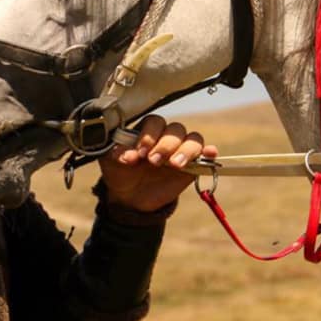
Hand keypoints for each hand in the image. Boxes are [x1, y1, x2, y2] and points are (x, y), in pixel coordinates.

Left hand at [98, 114, 216, 212]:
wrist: (131, 198)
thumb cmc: (121, 173)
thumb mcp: (111, 163)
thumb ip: (116, 154)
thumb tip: (126, 155)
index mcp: (147, 131)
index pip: (154, 122)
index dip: (149, 135)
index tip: (140, 152)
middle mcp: (166, 137)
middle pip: (175, 129)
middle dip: (165, 145)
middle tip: (153, 162)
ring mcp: (181, 150)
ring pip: (193, 138)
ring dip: (185, 150)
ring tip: (174, 165)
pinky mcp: (193, 166)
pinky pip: (206, 154)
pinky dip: (209, 152)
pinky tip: (209, 154)